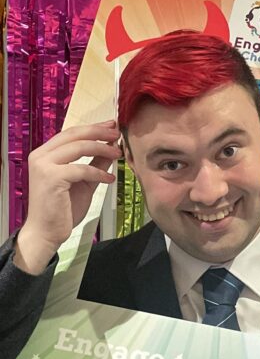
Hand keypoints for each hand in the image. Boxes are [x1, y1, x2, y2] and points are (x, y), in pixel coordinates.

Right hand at [14, 121, 121, 273]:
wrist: (47, 232)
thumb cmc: (63, 209)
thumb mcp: (84, 182)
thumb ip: (95, 164)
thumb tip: (112, 148)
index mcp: (45, 154)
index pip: (71, 133)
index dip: (93, 128)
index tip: (111, 126)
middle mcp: (41, 156)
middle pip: (75, 135)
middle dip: (99, 133)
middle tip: (117, 134)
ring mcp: (44, 166)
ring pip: (80, 148)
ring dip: (103, 149)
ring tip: (118, 154)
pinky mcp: (52, 178)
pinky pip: (82, 169)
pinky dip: (99, 172)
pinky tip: (109, 178)